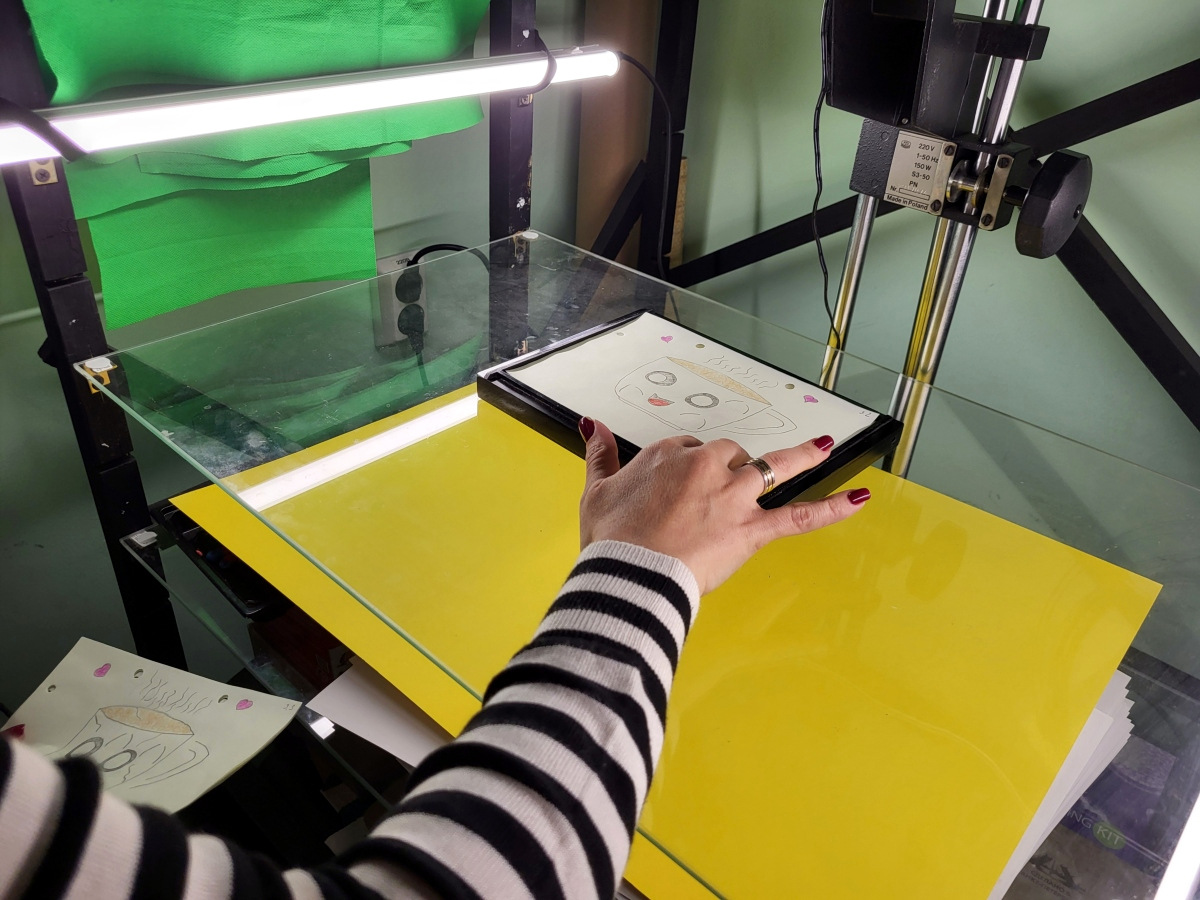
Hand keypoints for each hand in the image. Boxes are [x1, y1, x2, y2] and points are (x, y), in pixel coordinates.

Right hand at [577, 418, 870, 594]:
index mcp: (667, 456)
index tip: (679, 486)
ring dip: (801, 457)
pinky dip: (832, 509)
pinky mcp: (751, 529)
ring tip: (824, 447)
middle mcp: (704, 468)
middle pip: (729, 454)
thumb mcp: (596, 492)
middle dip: (730, 468)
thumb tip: (592, 426)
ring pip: (772, 468)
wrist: (629, 577)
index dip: (687, 469)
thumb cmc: (612, 540)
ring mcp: (732, 496)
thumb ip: (598, 454)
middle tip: (720, 493)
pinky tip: (859, 500)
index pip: (687, 450)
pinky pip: (800, 516)